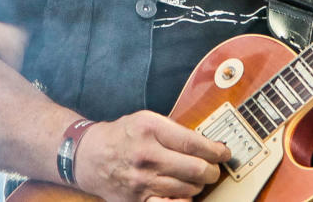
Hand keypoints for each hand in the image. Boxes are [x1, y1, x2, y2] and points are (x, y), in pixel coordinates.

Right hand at [75, 110, 230, 201]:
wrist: (88, 156)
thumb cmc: (122, 135)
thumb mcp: (147, 119)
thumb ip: (175, 130)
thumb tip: (207, 144)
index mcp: (151, 130)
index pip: (194, 144)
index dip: (216, 150)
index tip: (223, 152)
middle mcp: (147, 156)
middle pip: (195, 169)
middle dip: (212, 171)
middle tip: (213, 168)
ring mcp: (142, 180)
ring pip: (187, 189)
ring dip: (199, 185)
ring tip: (197, 178)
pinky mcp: (137, 199)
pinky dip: (182, 200)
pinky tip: (184, 193)